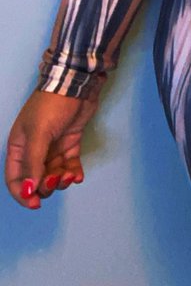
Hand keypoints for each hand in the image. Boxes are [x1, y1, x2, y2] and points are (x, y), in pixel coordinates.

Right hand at [5, 87, 100, 209]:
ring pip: (54, 174)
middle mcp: (34, 150)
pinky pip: (69, 165)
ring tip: (70, 175)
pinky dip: (73, 173)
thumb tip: (29, 191)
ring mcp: (53, 147)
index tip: (36, 203)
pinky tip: (78, 176)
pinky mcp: (70, 143)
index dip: (23, 194)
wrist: (77, 83)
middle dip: (46, 185)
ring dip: (62, 180)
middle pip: (36, 180)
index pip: (15, 179)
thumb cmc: (52, 105)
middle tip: (57, 179)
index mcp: (19, 147)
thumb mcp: (38, 133)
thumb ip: (33, 163)